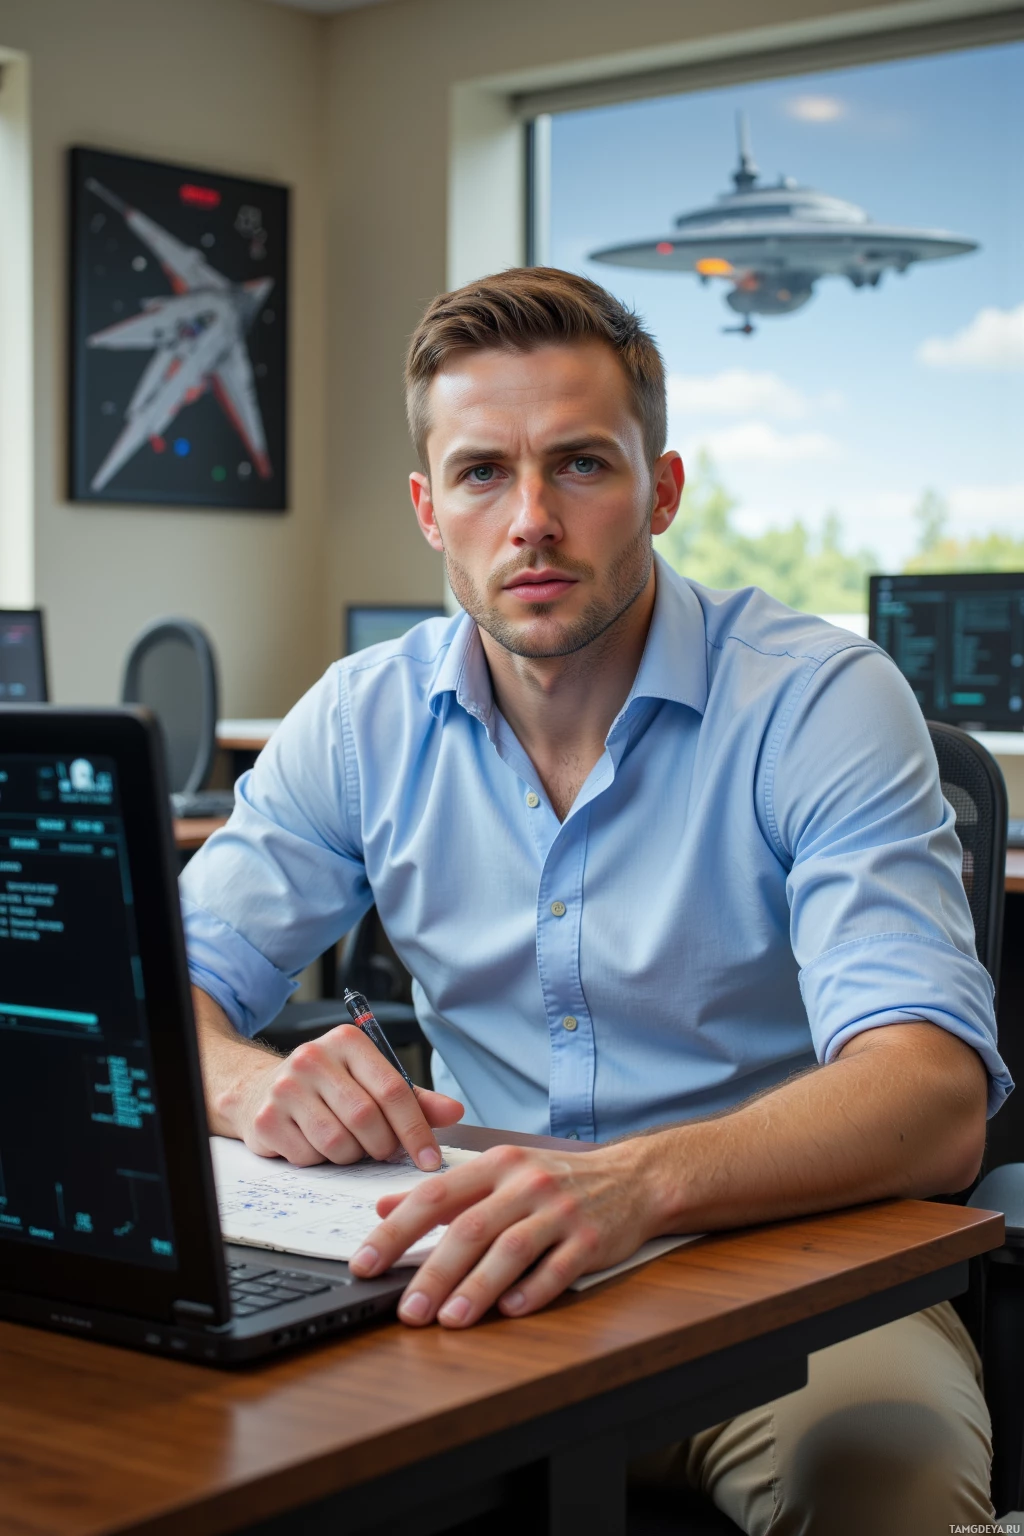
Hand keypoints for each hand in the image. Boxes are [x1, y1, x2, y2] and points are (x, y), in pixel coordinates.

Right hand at [215, 1022, 463, 1169]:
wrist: (261, 1090)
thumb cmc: (329, 1088)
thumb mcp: (371, 1083)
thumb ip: (414, 1100)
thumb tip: (454, 1111)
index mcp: (348, 1042)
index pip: (393, 1090)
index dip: (416, 1130)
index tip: (429, 1160)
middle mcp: (313, 1057)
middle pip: (366, 1119)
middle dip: (381, 1145)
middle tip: (379, 1149)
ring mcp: (285, 1087)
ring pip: (337, 1143)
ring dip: (350, 1155)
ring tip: (344, 1141)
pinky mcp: (266, 1118)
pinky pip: (308, 1157)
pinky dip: (319, 1161)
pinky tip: (313, 1143)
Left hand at [349, 1140, 658, 1325]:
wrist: (632, 1178)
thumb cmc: (555, 1180)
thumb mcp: (498, 1173)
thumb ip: (444, 1193)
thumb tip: (383, 1207)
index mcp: (496, 1166)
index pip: (435, 1196)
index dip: (395, 1231)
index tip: (365, 1263)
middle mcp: (526, 1184)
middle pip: (470, 1228)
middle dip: (433, 1273)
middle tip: (407, 1311)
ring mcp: (560, 1211)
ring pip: (511, 1250)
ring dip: (478, 1288)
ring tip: (451, 1320)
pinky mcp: (590, 1239)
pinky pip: (558, 1269)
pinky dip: (533, 1292)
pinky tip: (510, 1311)